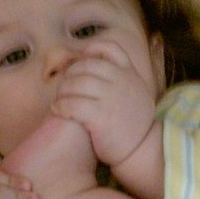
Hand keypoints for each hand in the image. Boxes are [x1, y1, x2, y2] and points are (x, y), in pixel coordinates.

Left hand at [51, 41, 156, 166]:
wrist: (141, 149)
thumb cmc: (133, 123)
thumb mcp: (136, 92)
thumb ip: (122, 78)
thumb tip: (97, 64)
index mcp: (129, 73)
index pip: (110, 49)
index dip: (93, 49)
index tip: (83, 59)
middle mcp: (120, 81)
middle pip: (85, 66)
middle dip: (70, 74)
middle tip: (64, 87)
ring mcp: (110, 97)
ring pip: (75, 83)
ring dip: (62, 90)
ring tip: (59, 99)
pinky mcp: (100, 116)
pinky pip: (72, 104)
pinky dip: (61, 105)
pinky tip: (58, 109)